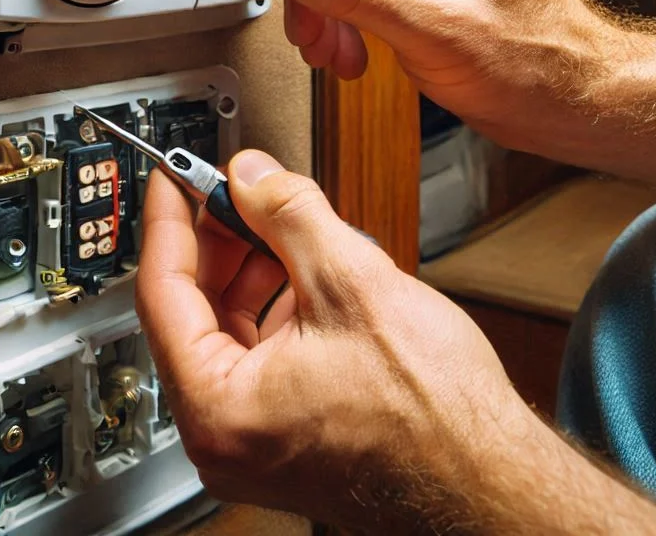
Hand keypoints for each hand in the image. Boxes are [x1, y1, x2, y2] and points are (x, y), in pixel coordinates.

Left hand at [135, 149, 525, 529]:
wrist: (493, 479)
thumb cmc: (435, 417)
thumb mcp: (351, 282)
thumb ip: (288, 214)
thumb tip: (251, 176)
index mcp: (219, 410)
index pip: (161, 292)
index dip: (168, 220)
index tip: (171, 176)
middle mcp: (225, 435)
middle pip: (192, 310)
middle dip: (218, 240)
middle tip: (236, 190)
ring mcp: (254, 439)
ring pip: (227, 329)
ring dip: (250, 269)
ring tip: (279, 224)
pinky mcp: (286, 433)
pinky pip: (256, 354)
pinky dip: (273, 305)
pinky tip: (304, 272)